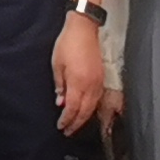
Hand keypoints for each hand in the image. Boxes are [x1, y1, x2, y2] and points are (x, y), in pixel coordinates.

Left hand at [52, 8, 108, 135]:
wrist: (84, 29)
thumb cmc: (67, 44)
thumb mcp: (57, 65)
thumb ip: (60, 85)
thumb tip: (61, 102)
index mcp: (78, 82)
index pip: (73, 108)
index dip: (67, 120)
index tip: (60, 126)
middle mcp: (91, 85)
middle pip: (85, 111)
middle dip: (76, 123)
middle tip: (67, 131)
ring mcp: (98, 82)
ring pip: (93, 107)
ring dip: (84, 117)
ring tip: (75, 124)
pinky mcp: (101, 77)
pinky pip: (97, 99)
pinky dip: (91, 108)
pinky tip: (85, 110)